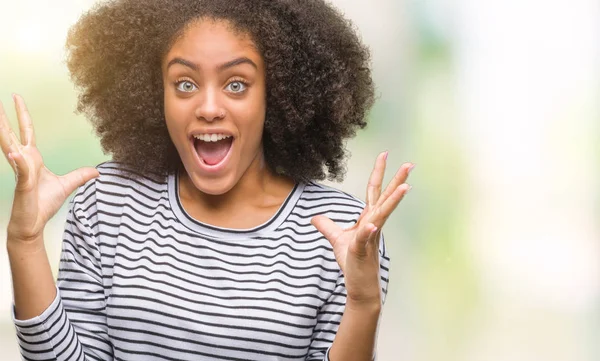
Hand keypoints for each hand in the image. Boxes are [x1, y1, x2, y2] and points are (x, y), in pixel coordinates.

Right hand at [1, 94, 98, 243]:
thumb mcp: (67, 185)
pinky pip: (21, 170)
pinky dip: (19, 162)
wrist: (34, 224)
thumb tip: (96, 171)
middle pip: (12, 134)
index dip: (22, 114)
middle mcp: (23, 161)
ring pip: (9, 147)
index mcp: (32, 158)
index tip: (16, 98)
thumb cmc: (43, 204)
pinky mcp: (23, 184)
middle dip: (4, 117)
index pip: (26, 131)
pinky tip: (15, 153)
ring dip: (3, 133)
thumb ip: (80, 176)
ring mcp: (21, 171)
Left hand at [311, 152, 412, 304]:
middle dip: (397, 180)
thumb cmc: (352, 261)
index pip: (374, 191)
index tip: (384, 154)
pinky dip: (368, 231)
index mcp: (368, 218)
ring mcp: (370, 237)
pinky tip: (372, 224)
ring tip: (405, 186)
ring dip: (393, 201)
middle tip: (409, 163)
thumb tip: (315, 217)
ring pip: (382, 215)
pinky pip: (365, 239)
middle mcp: (373, 224)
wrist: (359, 285)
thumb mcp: (336, 240)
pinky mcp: (362, 251)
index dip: (378, 172)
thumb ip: (328, 226)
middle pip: (385, 198)